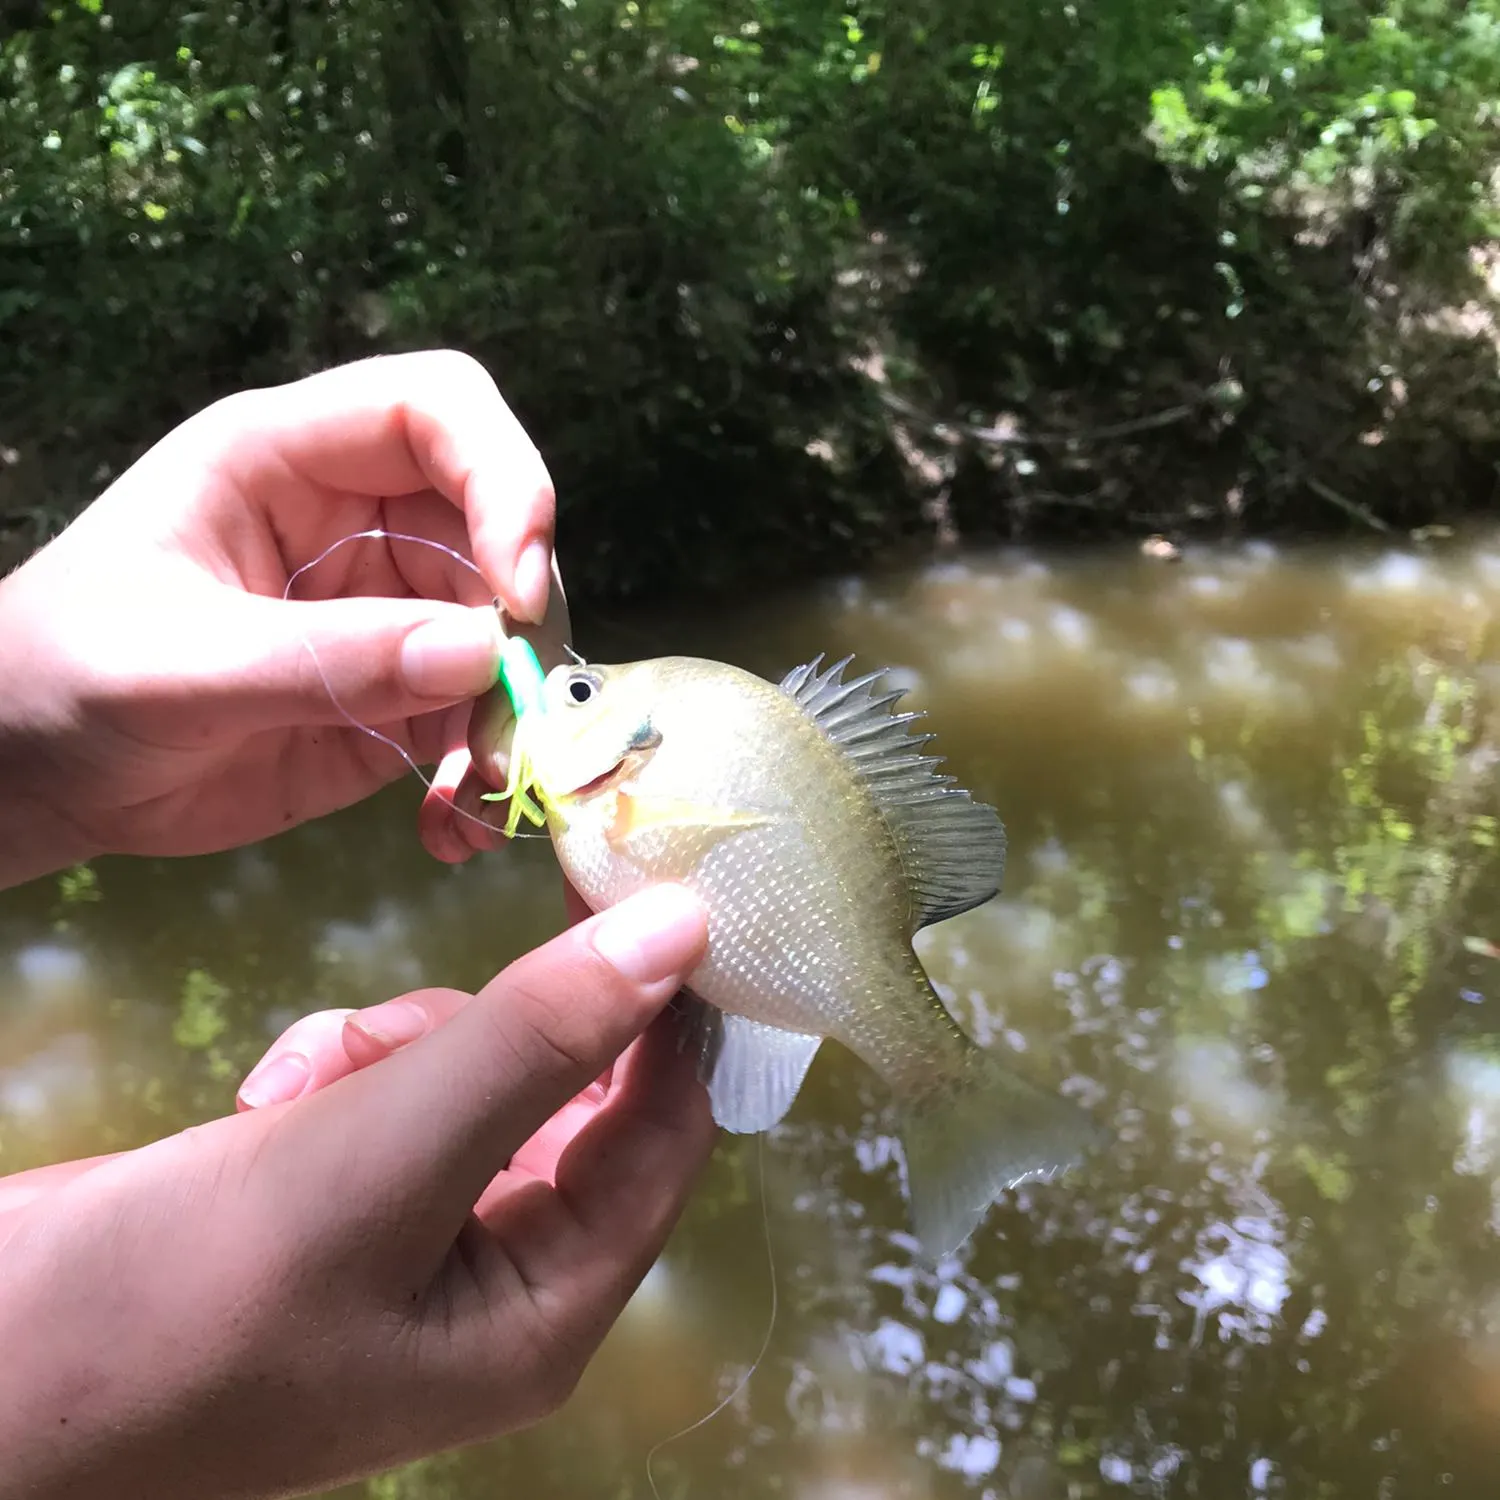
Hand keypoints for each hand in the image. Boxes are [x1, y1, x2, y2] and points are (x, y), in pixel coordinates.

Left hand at [0, 350, 571, 888]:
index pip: (434, 412)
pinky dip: (482, 773)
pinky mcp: (393, 699)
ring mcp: (382, 614)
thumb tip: (478, 653)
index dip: (502, 478)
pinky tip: (450, 828)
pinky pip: (472, 720)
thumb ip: (324, 659)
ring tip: (482, 790)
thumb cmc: (63, 680)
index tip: (518, 588)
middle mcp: (353, 524)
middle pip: (493, 531)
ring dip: (512, 713)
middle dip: (520, 623)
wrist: (31, 780)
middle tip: (514, 716)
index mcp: (287, 460)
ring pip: (500, 636)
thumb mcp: (178, 666)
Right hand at [0, 885, 711, 1499]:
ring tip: (313, 1083)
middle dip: (498, 1030)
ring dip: (400, 1045)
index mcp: (548, 1306)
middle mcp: (500, 1278)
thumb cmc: (188, 1297)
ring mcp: (414, 1235)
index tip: (649, 895)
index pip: (668, 1129)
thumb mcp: (380, 1157)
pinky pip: (388, 1087)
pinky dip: (339, 1068)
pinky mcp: (339, 1195)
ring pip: (470, 1070)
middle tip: (445, 992)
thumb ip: (536, 1039)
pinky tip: (268, 1097)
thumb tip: (684, 930)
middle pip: (568, 1090)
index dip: (669, 1013)